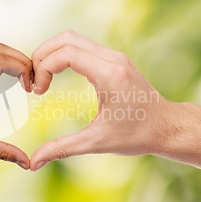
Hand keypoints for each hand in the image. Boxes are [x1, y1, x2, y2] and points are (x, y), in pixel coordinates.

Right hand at [30, 30, 167, 170]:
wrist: (167, 127)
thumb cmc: (137, 135)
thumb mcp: (97, 142)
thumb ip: (62, 149)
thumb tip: (33, 163)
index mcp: (109, 75)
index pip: (66, 53)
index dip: (44, 68)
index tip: (39, 92)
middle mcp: (112, 58)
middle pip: (65, 38)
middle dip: (42, 56)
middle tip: (35, 82)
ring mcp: (114, 56)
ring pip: (72, 38)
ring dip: (51, 54)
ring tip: (42, 79)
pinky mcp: (113, 58)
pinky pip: (81, 46)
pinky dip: (62, 55)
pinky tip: (56, 75)